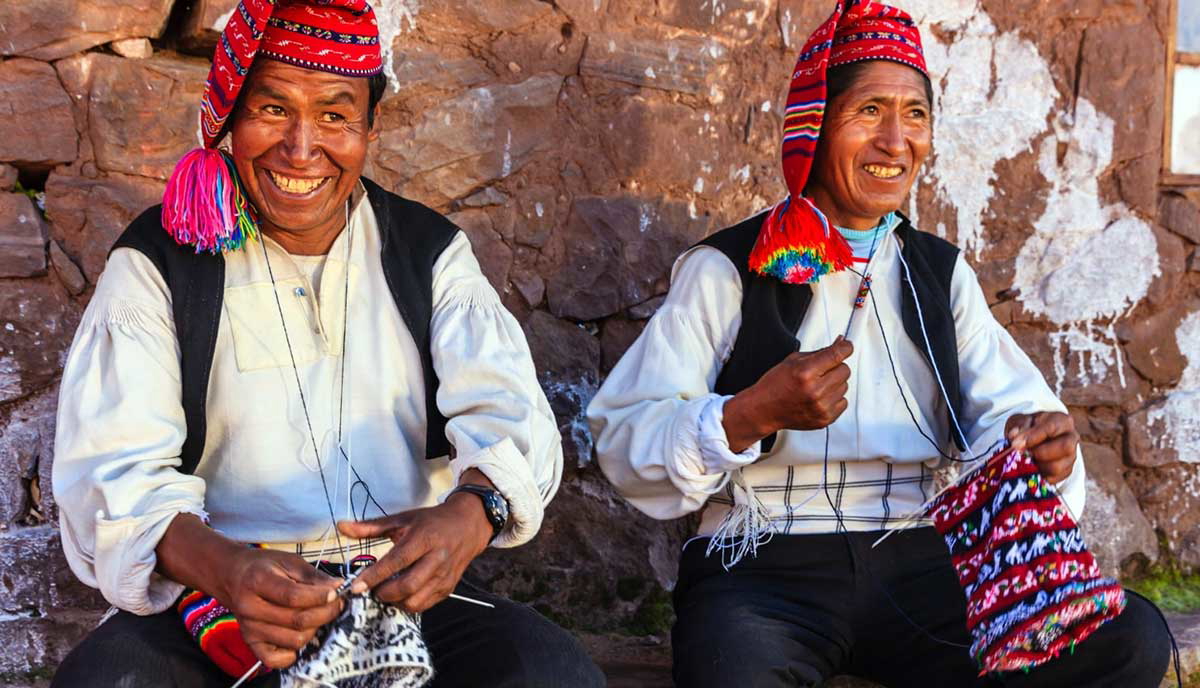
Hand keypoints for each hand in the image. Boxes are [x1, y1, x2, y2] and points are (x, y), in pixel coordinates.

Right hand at [218, 549, 342, 669]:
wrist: (233, 576)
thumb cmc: (263, 567)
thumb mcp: (289, 561)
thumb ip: (313, 575)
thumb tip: (337, 587)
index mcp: (258, 581)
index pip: (293, 596)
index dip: (319, 597)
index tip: (336, 593)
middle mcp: (250, 607)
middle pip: (297, 621)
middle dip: (325, 613)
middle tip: (336, 604)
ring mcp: (249, 628)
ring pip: (293, 640)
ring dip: (314, 629)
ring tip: (317, 615)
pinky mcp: (250, 642)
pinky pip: (275, 659)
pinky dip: (292, 653)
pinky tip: (298, 634)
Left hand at [337, 488, 492, 612]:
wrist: (468, 525)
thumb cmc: (432, 521)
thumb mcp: (402, 519)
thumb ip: (371, 527)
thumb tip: (341, 527)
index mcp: (424, 538)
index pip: (396, 561)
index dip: (375, 576)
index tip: (356, 586)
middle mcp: (437, 558)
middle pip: (407, 586)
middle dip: (384, 593)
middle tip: (372, 589)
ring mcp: (444, 575)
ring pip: (416, 600)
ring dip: (395, 601)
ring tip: (386, 591)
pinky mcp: (448, 587)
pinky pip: (425, 604)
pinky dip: (409, 604)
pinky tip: (401, 594)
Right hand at [723, 337, 853, 451]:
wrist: (764, 410)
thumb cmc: (774, 385)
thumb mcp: (793, 361)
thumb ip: (819, 352)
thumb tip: (839, 343)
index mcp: (805, 372)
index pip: (837, 355)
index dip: (845, 347)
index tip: (846, 346)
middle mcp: (815, 391)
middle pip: (845, 370)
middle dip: (835, 367)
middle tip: (822, 370)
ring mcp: (821, 407)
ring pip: (845, 386)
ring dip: (834, 383)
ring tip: (817, 386)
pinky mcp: (825, 419)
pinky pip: (843, 402)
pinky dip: (834, 398)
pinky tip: (819, 397)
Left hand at [1006, 411, 1078, 483]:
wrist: (1033, 438)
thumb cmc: (1028, 427)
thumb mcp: (1021, 421)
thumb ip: (1019, 427)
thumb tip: (1014, 437)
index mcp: (1062, 421)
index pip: (1052, 428)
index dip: (1033, 436)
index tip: (1016, 444)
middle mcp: (1072, 438)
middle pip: (1065, 447)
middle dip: (1040, 452)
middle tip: (1022, 453)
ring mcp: (1071, 456)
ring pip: (1058, 467)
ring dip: (1036, 466)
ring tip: (1024, 460)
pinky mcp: (1066, 472)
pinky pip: (1053, 479)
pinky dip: (1038, 475)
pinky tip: (1029, 468)